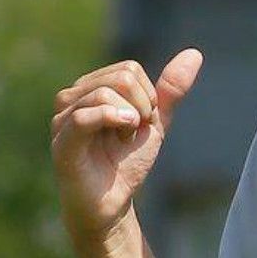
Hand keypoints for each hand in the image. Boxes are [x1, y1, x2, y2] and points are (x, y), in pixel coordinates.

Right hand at [50, 48, 203, 248]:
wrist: (112, 204)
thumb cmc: (126, 163)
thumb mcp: (154, 123)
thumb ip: (170, 90)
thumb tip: (194, 53)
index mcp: (90, 88)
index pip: (129, 69)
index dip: (148, 97)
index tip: (140, 124)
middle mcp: (71, 98)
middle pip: (122, 76)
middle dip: (142, 106)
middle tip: (132, 133)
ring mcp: (62, 119)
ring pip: (105, 93)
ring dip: (130, 118)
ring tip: (123, 140)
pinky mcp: (62, 143)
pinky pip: (84, 116)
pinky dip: (112, 118)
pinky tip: (125, 131)